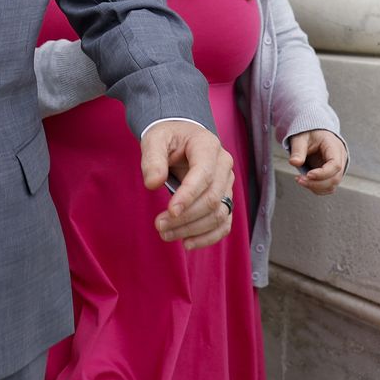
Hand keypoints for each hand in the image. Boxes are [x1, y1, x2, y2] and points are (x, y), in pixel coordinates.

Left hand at [140, 120, 234, 249]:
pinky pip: (224, 223)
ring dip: (193, 229)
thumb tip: (152, 184)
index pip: (203, 174)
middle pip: (212, 198)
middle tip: (159, 226)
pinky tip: (187, 243)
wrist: (182, 137)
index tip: (169, 211)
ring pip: (219, 214)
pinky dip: (208, 237)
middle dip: (186, 217)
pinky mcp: (225, 199)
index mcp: (208, 146)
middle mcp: (223, 165)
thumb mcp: (155, 139)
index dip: (188, 195)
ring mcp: (227, 184)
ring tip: (166, 234)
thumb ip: (152, 159)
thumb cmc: (168, 137)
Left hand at [289, 129, 346, 195]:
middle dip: (316, 183)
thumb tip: (294, 163)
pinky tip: (305, 181)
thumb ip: (298, 151)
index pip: (335, 165)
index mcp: (335, 147)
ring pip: (332, 185)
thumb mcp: (301, 139)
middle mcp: (340, 159)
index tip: (308, 175)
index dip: (322, 173)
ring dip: (315, 187)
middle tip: (299, 180)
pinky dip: (316, 188)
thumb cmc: (309, 134)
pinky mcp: (332, 174)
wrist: (314, 133)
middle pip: (335, 178)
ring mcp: (337, 168)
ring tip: (300, 180)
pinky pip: (328, 187)